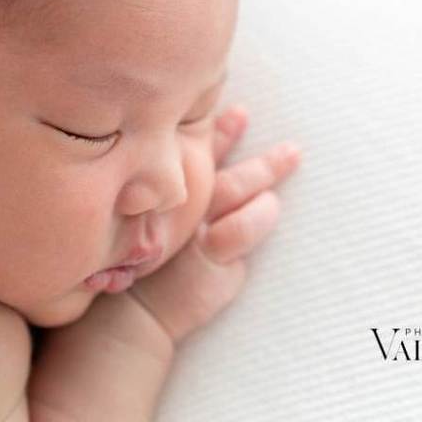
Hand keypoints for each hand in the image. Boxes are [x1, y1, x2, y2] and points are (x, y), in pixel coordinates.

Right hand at [127, 105, 299, 343]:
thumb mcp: (133, 226)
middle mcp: (175, 203)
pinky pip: (242, 227)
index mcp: (158, 193)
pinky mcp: (213, 256)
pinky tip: (271, 205)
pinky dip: (259, 215)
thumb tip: (159, 167)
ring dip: (264, 168)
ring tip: (291, 154)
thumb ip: (147, 196)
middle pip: (204, 154)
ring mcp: (195, 226)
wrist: (130, 316)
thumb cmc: (134, 273)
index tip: (218, 104)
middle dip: (226, 132)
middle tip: (243, 111)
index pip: (179, 149)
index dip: (200, 126)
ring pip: (234, 186)